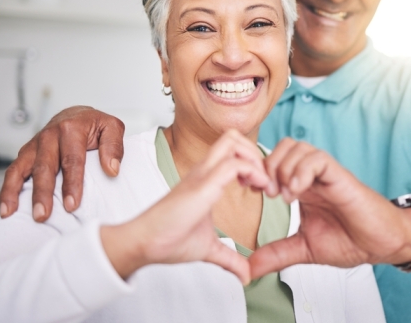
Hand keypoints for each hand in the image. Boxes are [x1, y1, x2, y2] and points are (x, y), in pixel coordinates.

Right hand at [0, 106, 124, 221]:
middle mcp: (50, 135)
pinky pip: (13, 171)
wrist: (76, 115)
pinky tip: (7, 208)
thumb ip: (113, 146)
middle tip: (44, 214)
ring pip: (22, 168)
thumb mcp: (112, 127)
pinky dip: (7, 189)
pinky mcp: (26, 153)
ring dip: (16, 192)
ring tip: (13, 213)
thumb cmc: (94, 125)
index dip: (71, 183)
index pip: (72, 160)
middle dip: (42, 192)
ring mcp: (35, 145)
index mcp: (71, 128)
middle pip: (44, 167)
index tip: (72, 204)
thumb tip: (111, 169)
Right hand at [100, 130, 269, 284]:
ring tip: (262, 185)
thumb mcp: (209, 248)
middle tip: (265, 181)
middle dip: (256, 152)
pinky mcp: (203, 185)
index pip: (233, 149)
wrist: (145, 244)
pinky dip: (252, 172)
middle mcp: (204, 170)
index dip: (253, 162)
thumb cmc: (169, 240)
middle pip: (233, 136)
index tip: (262, 188)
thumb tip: (246, 275)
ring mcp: (203, 174)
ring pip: (233, 141)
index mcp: (206, 178)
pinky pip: (233, 164)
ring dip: (256, 159)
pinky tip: (256, 191)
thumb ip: (230, 258)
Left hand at [250, 138, 410, 277]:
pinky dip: (301, 172)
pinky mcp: (340, 176)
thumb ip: (277, 254)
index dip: (258, 171)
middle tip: (269, 194)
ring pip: (297, 147)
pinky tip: (297, 193)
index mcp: (302, 187)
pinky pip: (317, 159)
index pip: (273, 160)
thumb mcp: (304, 249)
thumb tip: (250, 269)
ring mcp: (326, 174)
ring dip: (283, 169)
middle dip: (268, 166)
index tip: (252, 193)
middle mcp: (312, 176)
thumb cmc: (351, 241)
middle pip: (282, 146)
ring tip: (285, 196)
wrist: (383, 244)